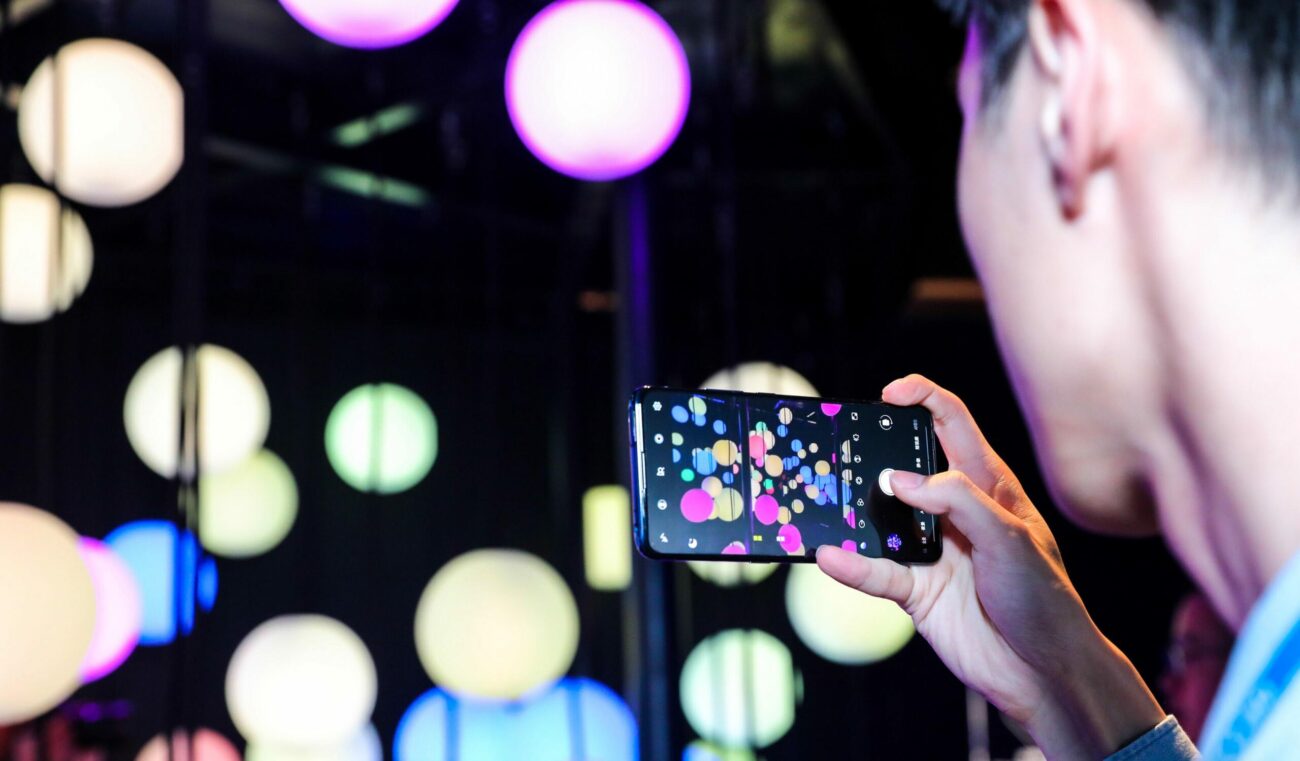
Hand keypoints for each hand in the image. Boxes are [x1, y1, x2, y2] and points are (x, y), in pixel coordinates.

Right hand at [817, 374, 1163, 758]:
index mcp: (988, 486)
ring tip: (827, 500)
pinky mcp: (915, 589)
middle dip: (874, 452)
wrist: (1045, 673)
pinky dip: (852, 565)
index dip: (923, 400)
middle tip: (844, 446)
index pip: (952, 426)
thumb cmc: (1045, 597)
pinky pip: (876, 571)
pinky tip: (832, 557)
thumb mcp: (1010, 537)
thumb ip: (958, 499)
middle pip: (906, 467)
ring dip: (856, 511)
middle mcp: (954, 512)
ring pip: (881, 519)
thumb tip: (899, 478)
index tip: (889, 395)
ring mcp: (932, 550)